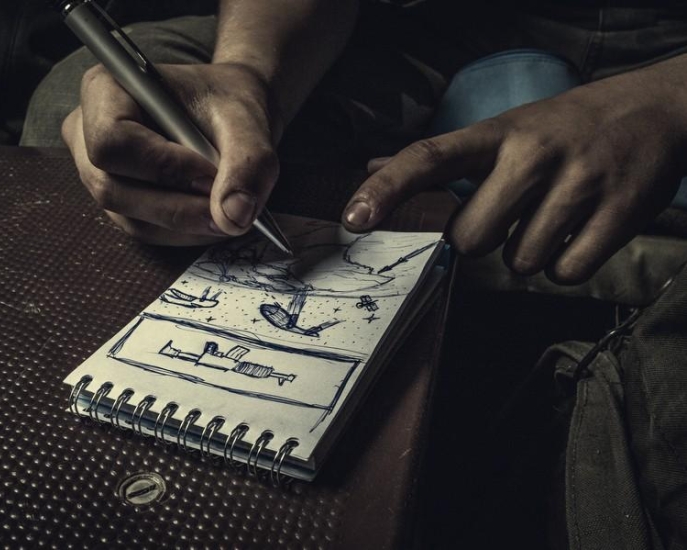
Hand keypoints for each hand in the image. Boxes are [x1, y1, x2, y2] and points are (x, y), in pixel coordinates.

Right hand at [62, 62, 280, 245]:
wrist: (228, 113)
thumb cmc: (227, 104)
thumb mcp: (247, 121)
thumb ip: (248, 163)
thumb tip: (233, 217)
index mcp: (105, 90)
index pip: (112, 142)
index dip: (162, 166)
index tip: (211, 174)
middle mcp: (86, 133)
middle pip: (113, 189)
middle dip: (177, 206)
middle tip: (229, 207)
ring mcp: (96, 172)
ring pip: (131, 218)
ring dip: (185, 224)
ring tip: (228, 211)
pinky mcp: (117, 201)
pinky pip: (144, 230)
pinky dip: (184, 232)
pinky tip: (214, 216)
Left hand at [343, 62, 686, 283]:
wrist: (656, 110)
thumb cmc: (563, 129)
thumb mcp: (503, 129)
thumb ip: (439, 156)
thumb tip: (371, 164)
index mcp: (496, 134)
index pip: (427, 158)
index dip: (386, 189)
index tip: (354, 218)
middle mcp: (531, 154)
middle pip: (471, 237)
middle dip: (483, 241)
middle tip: (511, 216)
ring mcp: (578, 182)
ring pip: (519, 262)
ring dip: (528, 253)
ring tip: (553, 217)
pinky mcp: (619, 211)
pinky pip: (564, 272)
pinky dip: (565, 265)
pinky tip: (578, 233)